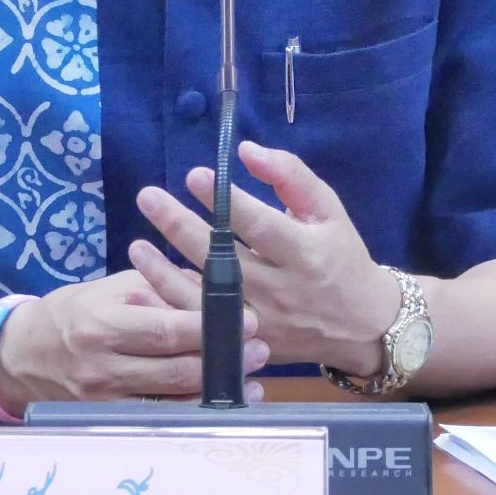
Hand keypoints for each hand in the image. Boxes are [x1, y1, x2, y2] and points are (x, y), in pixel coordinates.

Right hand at [0, 270, 266, 410]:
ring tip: (252, 379)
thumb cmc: (74, 312)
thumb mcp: (110, 289)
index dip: (210, 329)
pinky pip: (160, 420)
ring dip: (217, 393)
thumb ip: (158, 289)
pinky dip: (194, 412)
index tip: (248, 322)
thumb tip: (209, 292)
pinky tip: (220, 404)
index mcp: (103, 326)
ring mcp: (105, 401)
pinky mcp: (109, 421)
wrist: (23, 355)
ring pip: (174, 402)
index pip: (165, 330)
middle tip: (260, 351)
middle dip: (225, 363)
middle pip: (176, 370)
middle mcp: (103, 367)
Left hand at [133, 141, 403, 377]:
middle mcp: (280, 290)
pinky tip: (143, 286)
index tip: (193, 176)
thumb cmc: (341, 256)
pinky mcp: (248, 343)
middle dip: (180, 227)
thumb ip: (290, 176)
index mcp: (304, 253)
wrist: (360, 325)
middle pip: (222, 259)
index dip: (224, 201)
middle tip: (147, 197)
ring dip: (165, 272)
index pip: (259, 225)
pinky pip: (202, 327)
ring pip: (205, 298)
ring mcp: (261, 322)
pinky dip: (171, 307)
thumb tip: (245, 151)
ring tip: (135, 245)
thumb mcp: (328, 209)